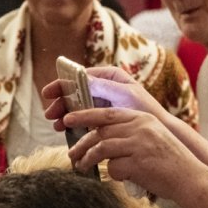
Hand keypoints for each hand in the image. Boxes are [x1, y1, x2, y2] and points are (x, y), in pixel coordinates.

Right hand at [42, 65, 167, 131]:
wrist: (159, 128)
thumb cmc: (144, 109)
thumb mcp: (124, 95)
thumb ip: (103, 87)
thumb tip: (81, 78)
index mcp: (109, 76)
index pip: (79, 76)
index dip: (62, 84)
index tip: (48, 93)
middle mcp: (104, 86)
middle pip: (75, 91)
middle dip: (61, 102)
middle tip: (50, 115)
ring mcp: (103, 101)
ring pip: (77, 105)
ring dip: (65, 114)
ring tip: (56, 125)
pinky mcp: (104, 116)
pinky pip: (84, 117)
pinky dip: (74, 123)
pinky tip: (66, 131)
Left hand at [65, 107, 200, 198]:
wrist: (190, 177)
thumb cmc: (170, 160)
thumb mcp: (153, 136)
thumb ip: (131, 131)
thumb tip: (101, 137)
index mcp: (143, 118)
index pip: (107, 113)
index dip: (85, 115)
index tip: (68, 119)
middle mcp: (140, 128)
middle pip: (101, 131)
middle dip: (82, 143)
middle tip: (72, 153)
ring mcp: (139, 145)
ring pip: (102, 149)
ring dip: (88, 159)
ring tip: (82, 167)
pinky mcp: (138, 164)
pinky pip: (114, 168)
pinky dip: (113, 174)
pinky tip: (120, 177)